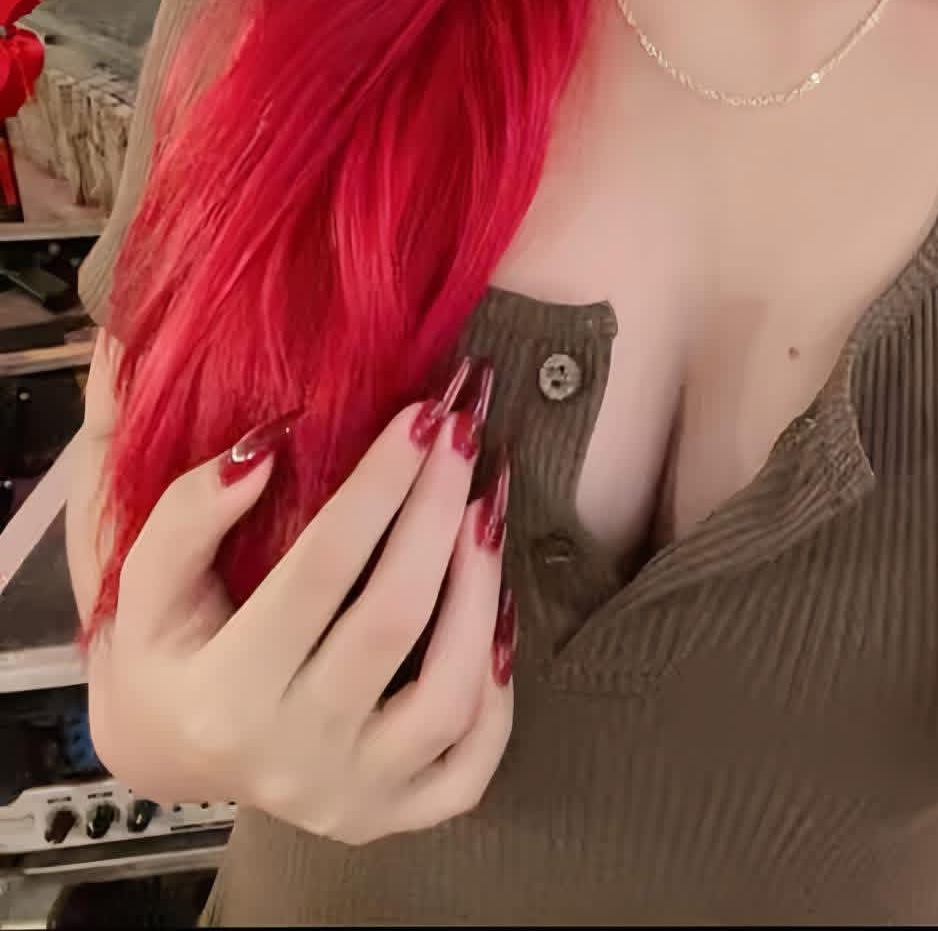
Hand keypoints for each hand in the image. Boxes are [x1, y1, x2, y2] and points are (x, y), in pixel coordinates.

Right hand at [87, 356, 515, 845]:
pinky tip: (495, 607)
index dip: (378, 486)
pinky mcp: (393, 816)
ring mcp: (349, 797)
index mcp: (222, 697)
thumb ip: (191, 513)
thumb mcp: (147, 579)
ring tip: (486, 507)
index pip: (319, 572)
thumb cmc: (168, 646)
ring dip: (479, 588)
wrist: (171, 748)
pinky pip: (473, 762)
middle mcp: (290, 758)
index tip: (420, 414)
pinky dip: (498, 686)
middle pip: (392, 622)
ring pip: (447, 696)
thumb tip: (272, 449)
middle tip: (463, 433)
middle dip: (438, 511)